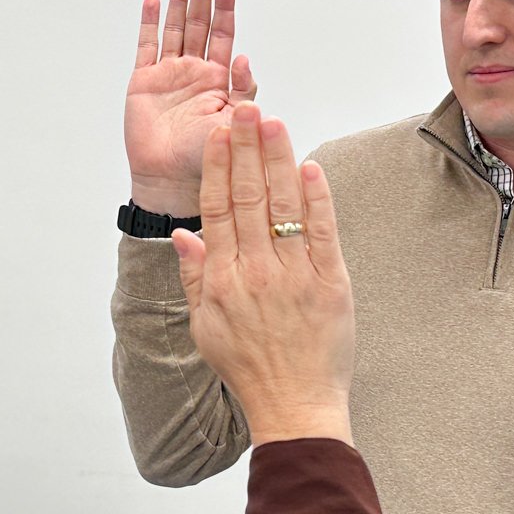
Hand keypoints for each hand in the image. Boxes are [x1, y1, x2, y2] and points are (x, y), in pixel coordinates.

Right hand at [125, 0, 256, 216]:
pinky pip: (146, 47)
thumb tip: (246, 60)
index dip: (226, 9)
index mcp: (219, 80)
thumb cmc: (207, 160)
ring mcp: (169, 75)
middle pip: (199, 24)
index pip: (224, 36)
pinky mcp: (144, 82)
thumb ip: (244, 93)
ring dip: (178, 1)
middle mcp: (194, 72)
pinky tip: (152, 0)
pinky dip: (148, 23)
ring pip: (174, 29)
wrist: (171, 180)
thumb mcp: (235, 126)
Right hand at [172, 103, 353, 444]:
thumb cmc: (248, 367)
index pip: (216, 209)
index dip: (217, 167)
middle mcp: (255, 272)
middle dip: (246, 148)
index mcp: (221, 279)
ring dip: (278, 161)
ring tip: (274, 123)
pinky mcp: (330, 285)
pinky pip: (322, 233)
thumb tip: (183, 233)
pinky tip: (310, 168)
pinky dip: (317, 199)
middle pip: (248, 197)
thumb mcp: (204, 325)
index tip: (218, 133)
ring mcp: (294, 277)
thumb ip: (193, 275)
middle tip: (246, 108)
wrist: (294, 405)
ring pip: (284, 207)